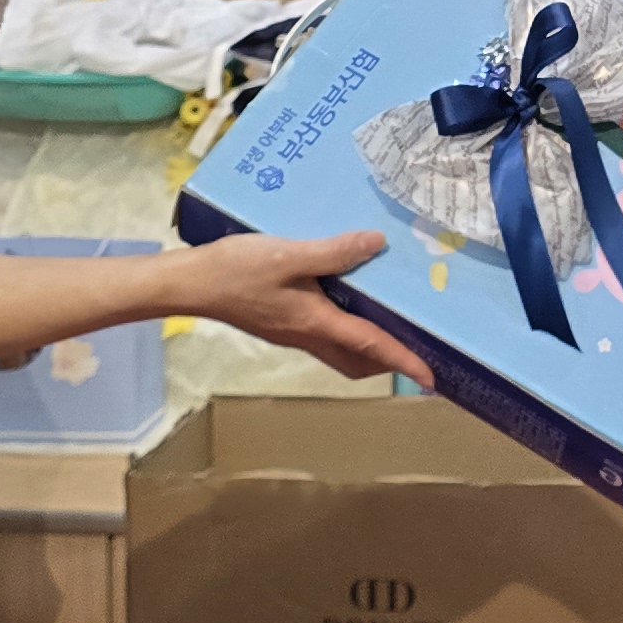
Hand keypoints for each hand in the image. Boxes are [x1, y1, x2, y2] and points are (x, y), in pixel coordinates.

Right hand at [158, 229, 431, 386]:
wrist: (191, 283)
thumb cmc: (236, 270)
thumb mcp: (287, 254)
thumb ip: (333, 252)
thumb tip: (375, 244)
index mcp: (315, 322)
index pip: (370, 346)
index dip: (403, 361)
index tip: (432, 377)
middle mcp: (307, 335)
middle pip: (357, 359)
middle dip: (387, 359)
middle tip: (414, 341)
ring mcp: (292, 331)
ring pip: (340, 349)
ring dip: (367, 343)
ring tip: (389, 315)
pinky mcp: (281, 321)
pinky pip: (324, 333)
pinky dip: (345, 325)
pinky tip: (347, 293)